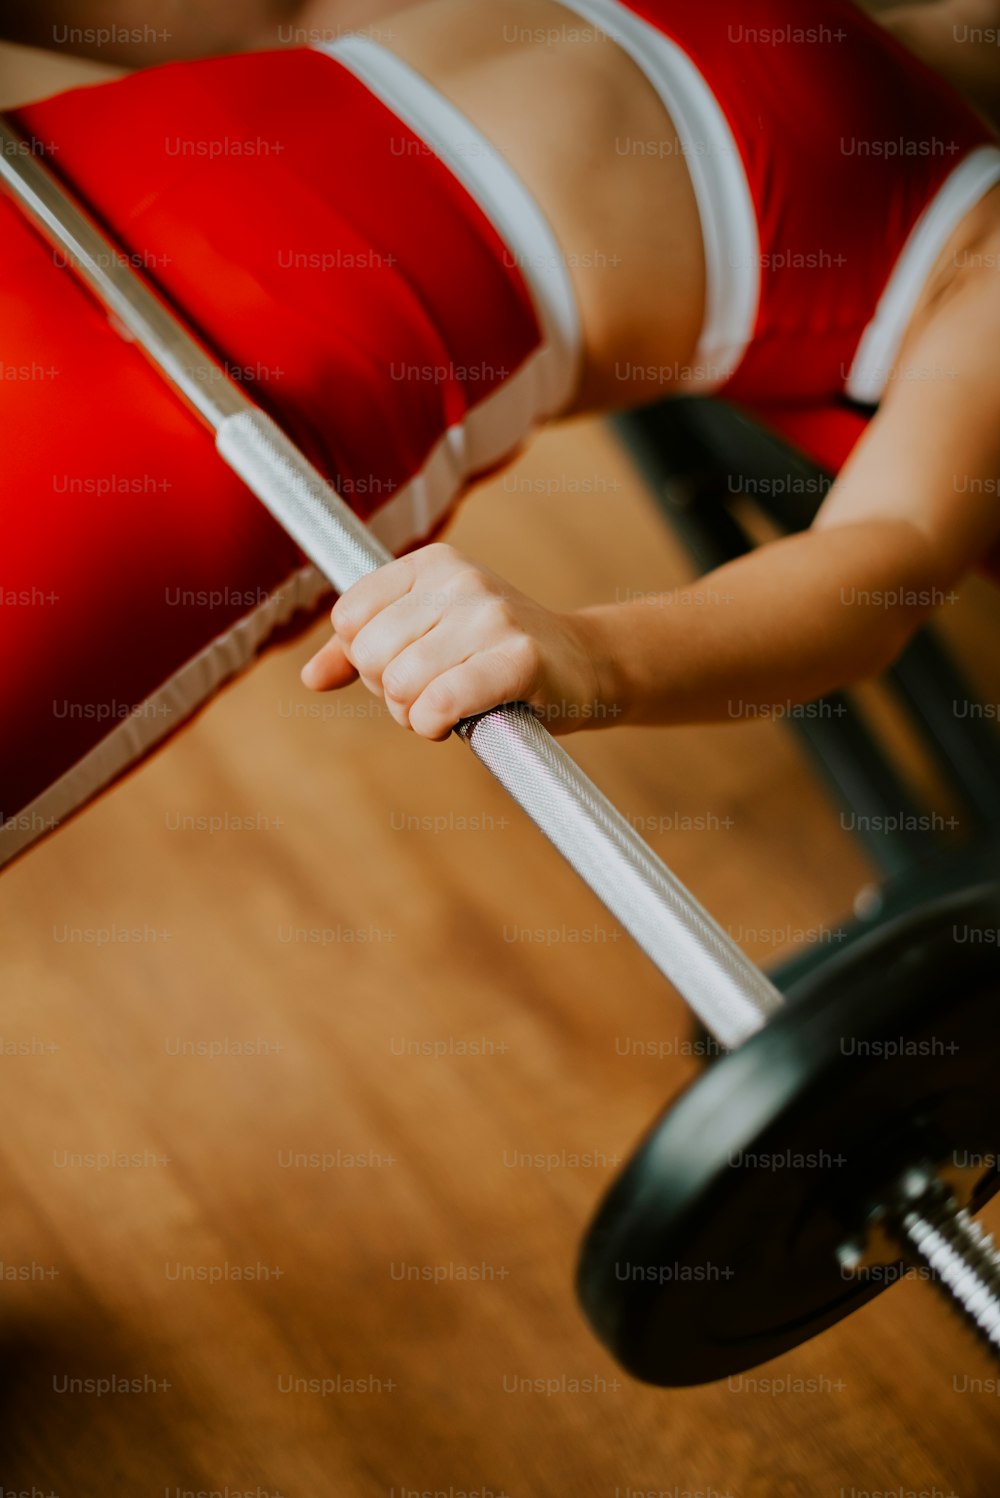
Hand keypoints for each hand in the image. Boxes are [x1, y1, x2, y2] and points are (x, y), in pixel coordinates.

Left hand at [300, 542, 610, 739]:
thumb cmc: (494, 655)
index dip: (366, 659)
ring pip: (401, 683)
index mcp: (432, 563)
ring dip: (415, 716)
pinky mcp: (519, 659)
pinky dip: (434, 724)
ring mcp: (492, 616)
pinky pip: (441, 702)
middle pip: (372, 654)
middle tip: (432, 694)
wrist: (583, 666)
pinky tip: (454, 725)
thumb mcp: (427, 637)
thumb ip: (361, 652)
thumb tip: (310, 678)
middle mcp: (461, 579)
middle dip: (391, 691)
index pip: (350, 617)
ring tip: (449, 708)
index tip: (407, 666)